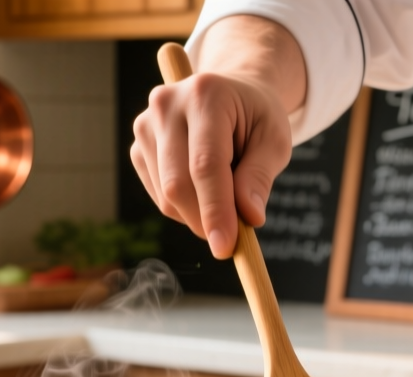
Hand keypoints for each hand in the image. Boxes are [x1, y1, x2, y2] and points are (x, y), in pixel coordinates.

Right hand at [130, 16, 305, 258]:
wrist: (232, 96)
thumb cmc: (256, 119)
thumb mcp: (274, 140)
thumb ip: (261, 176)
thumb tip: (249, 216)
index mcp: (205, 94)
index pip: (205, 164)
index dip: (215, 210)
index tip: (225, 247)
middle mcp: (166, 105)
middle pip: (178, 184)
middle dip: (205, 221)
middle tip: (232, 240)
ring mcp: (145, 126)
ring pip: (167, 197)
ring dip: (198, 215)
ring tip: (226, 193)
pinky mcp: (138, 149)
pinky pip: (160, 198)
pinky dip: (184, 209)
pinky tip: (204, 190)